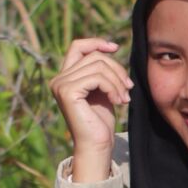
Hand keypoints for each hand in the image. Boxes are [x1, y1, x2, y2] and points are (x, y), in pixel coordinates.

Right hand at [50, 38, 132, 181]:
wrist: (97, 144)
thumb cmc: (101, 121)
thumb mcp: (103, 89)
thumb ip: (101, 70)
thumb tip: (110, 47)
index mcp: (65, 77)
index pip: (77, 46)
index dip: (96, 43)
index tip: (115, 48)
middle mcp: (59, 79)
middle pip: (94, 57)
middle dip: (117, 69)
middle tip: (129, 88)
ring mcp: (61, 85)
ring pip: (98, 67)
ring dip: (117, 81)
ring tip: (124, 97)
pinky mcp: (68, 92)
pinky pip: (97, 78)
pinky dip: (113, 88)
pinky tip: (118, 101)